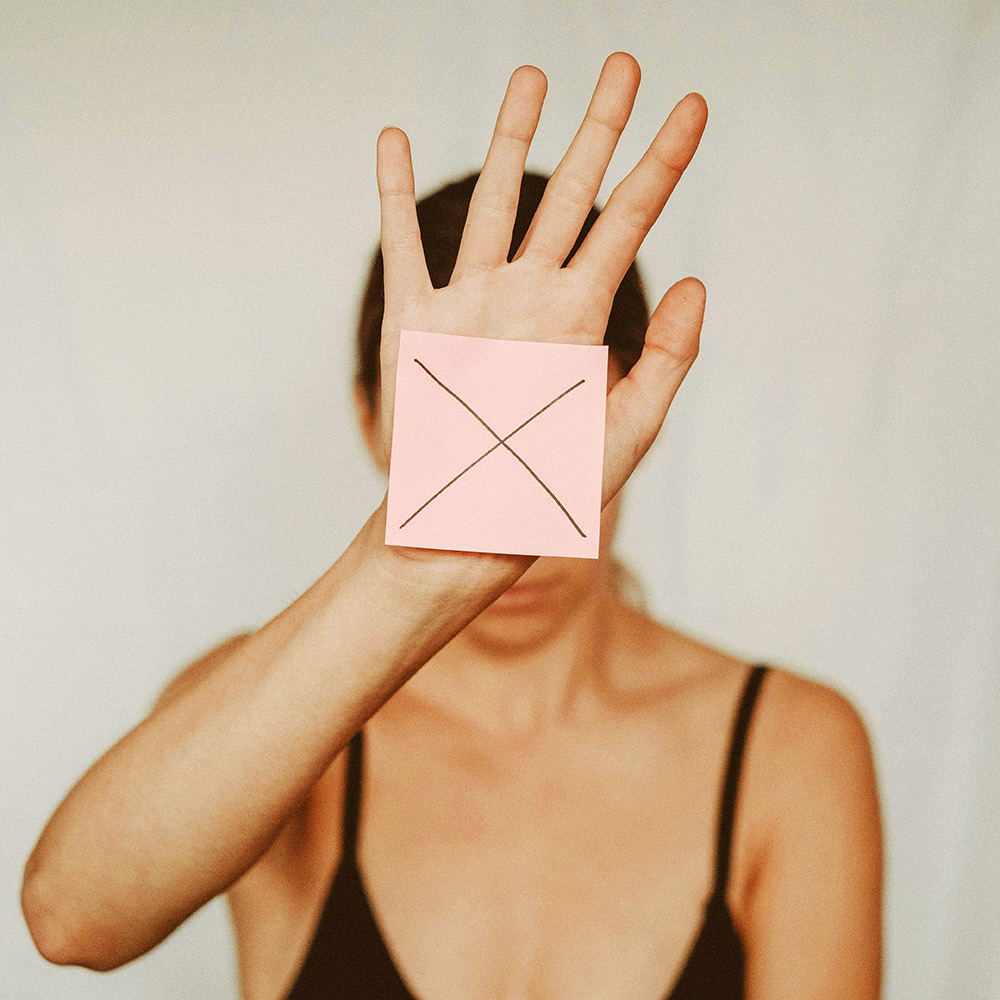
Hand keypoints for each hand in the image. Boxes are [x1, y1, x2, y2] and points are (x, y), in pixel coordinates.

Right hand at [371, 52, 706, 575]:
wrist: (468, 526)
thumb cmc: (550, 490)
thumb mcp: (627, 430)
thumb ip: (668, 358)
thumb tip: (700, 282)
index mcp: (581, 317)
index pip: (632, 221)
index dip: (664, 163)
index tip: (694, 106)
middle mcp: (529, 296)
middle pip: (569, 192)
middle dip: (598, 127)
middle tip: (622, 61)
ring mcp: (471, 302)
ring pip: (492, 200)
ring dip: (509, 137)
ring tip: (530, 76)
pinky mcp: (414, 321)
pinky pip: (401, 244)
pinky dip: (389, 191)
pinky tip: (392, 138)